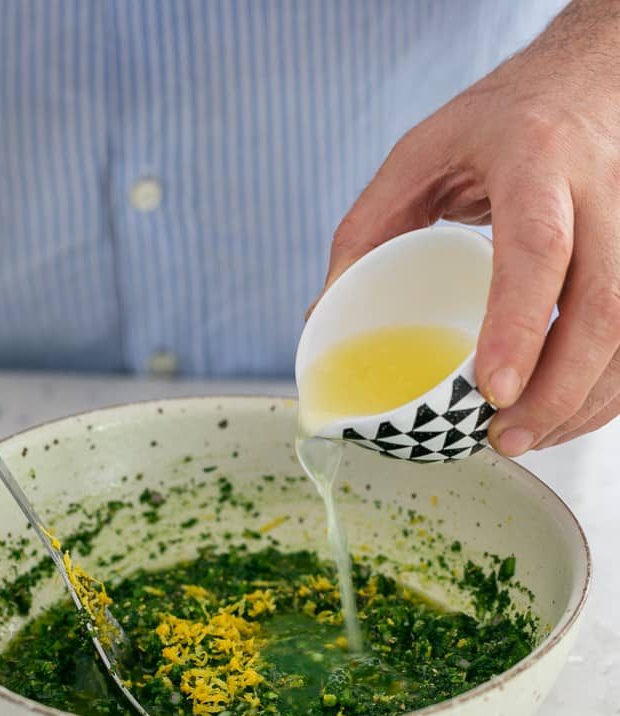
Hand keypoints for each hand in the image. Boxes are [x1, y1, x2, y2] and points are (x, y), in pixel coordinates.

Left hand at [316, 0, 619, 454]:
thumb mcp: (417, 156)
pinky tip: (562, 415)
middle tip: (503, 437)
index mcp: (534, 161)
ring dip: (582, 401)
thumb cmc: (496, 124)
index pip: (537, 248)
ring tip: (525, 439)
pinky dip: (603, 390)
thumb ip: (366, 232)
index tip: (491, 389)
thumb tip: (321, 317)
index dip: (518, 324)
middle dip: (557, 388)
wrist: (586, 81)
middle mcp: (601, 193)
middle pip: (603, 305)